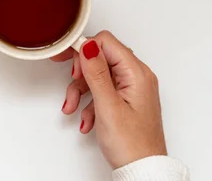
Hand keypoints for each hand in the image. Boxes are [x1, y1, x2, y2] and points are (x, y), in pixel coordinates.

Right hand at [59, 31, 167, 168]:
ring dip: (81, 90)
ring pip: (98, 75)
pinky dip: (90, 102)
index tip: (69, 62)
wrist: (142, 172)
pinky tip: (86, 118)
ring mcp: (132, 88)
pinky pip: (102, 90)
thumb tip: (88, 46)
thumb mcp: (107, 105)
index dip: (84, 50)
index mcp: (136, 73)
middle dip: (81, 72)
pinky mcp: (126, 99)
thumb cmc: (132, 145)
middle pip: (100, 58)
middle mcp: (137, 77)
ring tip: (73, 107)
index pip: (106, 42)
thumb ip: (96, 73)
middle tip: (70, 81)